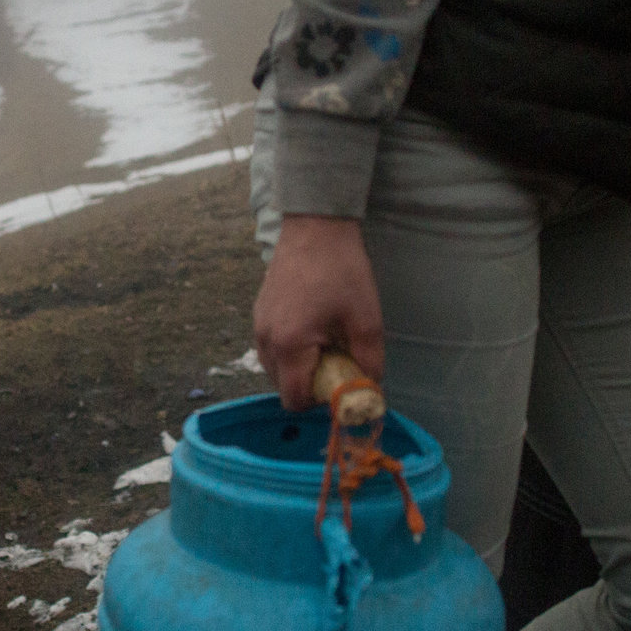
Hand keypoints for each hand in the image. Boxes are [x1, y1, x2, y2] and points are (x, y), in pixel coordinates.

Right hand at [253, 214, 386, 409]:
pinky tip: (312, 327)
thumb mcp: (366, 319)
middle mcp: (265, 339)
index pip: (294, 400)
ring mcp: (258, 325)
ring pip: (274, 368)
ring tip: (324, 343)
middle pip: (282, 387)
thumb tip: (371, 389)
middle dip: (309, 385)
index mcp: (290, 345)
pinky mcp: (258, 313)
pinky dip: (289, 350)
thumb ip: (369, 362)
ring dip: (298, 368)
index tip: (340, 383)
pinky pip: (270, 347)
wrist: (315, 227)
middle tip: (336, 361)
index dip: (319, 403)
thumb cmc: (342, 270)